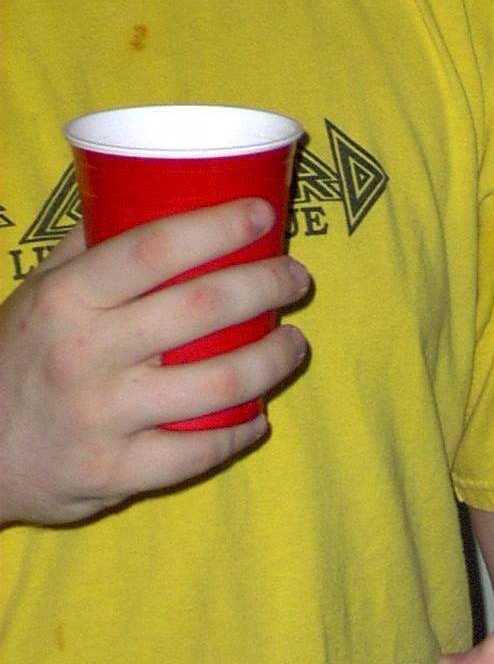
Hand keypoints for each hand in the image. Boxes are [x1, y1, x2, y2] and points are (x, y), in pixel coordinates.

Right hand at [0, 201, 309, 526]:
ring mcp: (103, 418)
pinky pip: (200, 452)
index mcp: (65, 300)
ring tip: (294, 344)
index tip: (262, 214)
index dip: (216, 227)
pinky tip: (258, 416)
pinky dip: (241, 432)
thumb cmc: (16, 361)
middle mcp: (85, 355)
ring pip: (218, 383)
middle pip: (201, 309)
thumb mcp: (36, 295)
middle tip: (296, 278)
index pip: (152, 249)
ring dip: (273, 359)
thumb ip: (87, 250)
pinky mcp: (115, 473)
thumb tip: (141, 191)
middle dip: (266, 286)